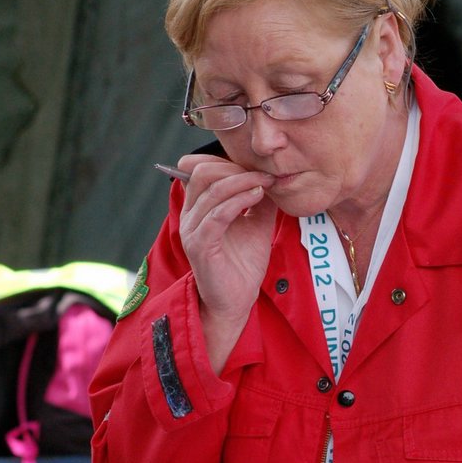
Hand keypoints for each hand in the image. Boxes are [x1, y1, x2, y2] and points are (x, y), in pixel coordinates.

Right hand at [176, 154, 277, 366]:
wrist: (237, 300)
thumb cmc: (243, 264)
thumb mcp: (256, 223)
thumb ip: (260, 200)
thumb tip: (272, 176)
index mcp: (198, 207)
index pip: (202, 168)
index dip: (229, 162)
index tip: (259, 169)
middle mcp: (189, 215)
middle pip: (202, 172)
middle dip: (235, 169)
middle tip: (263, 175)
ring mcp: (192, 229)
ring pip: (210, 189)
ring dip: (242, 181)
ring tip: (264, 184)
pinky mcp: (200, 245)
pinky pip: (217, 214)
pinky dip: (239, 200)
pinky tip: (257, 197)